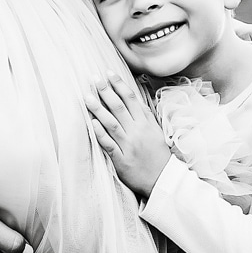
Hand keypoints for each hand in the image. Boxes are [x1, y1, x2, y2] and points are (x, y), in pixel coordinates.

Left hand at [85, 74, 172, 198]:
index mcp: (146, 123)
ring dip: (98, 109)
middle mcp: (137, 131)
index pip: (131, 99)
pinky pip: (109, 144)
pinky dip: (101, 133)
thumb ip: (145, 116)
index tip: (108, 73)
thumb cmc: (159, 155)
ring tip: (86, 96)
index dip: (119, 85)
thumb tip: (134, 100)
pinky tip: (92, 122)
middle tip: (94, 78)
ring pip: (112, 123)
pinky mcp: (122, 159)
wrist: (164, 179)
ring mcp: (129, 145)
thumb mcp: (157, 131)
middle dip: (106, 91)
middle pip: (119, 107)